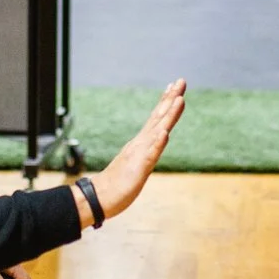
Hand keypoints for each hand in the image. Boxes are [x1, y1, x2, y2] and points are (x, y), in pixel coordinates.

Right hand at [78, 79, 185, 225]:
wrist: (97, 198)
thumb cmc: (116, 184)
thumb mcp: (135, 165)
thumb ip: (142, 154)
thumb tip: (149, 146)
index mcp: (141, 143)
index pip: (156, 119)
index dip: (167, 102)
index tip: (175, 87)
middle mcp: (140, 144)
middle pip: (159, 118)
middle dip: (171, 99)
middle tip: (182, 80)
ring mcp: (139, 155)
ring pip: (157, 131)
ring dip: (169, 115)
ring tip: (179, 100)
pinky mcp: (138, 169)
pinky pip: (149, 155)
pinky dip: (157, 143)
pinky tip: (164, 133)